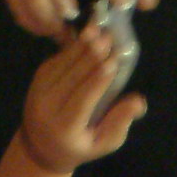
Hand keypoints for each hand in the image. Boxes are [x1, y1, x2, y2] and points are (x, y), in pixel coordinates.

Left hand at [20, 29, 146, 173]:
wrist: (41, 146)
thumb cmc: (80, 145)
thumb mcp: (103, 143)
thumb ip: (119, 122)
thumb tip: (139, 101)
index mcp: (64, 128)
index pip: (83, 99)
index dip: (98, 80)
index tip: (113, 62)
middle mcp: (47, 108)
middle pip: (72, 77)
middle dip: (92, 56)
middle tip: (109, 38)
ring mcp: (38, 92)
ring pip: (63, 64)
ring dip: (82, 46)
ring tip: (99, 30)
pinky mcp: (38, 79)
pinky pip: (57, 60)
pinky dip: (73, 47)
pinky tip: (88, 36)